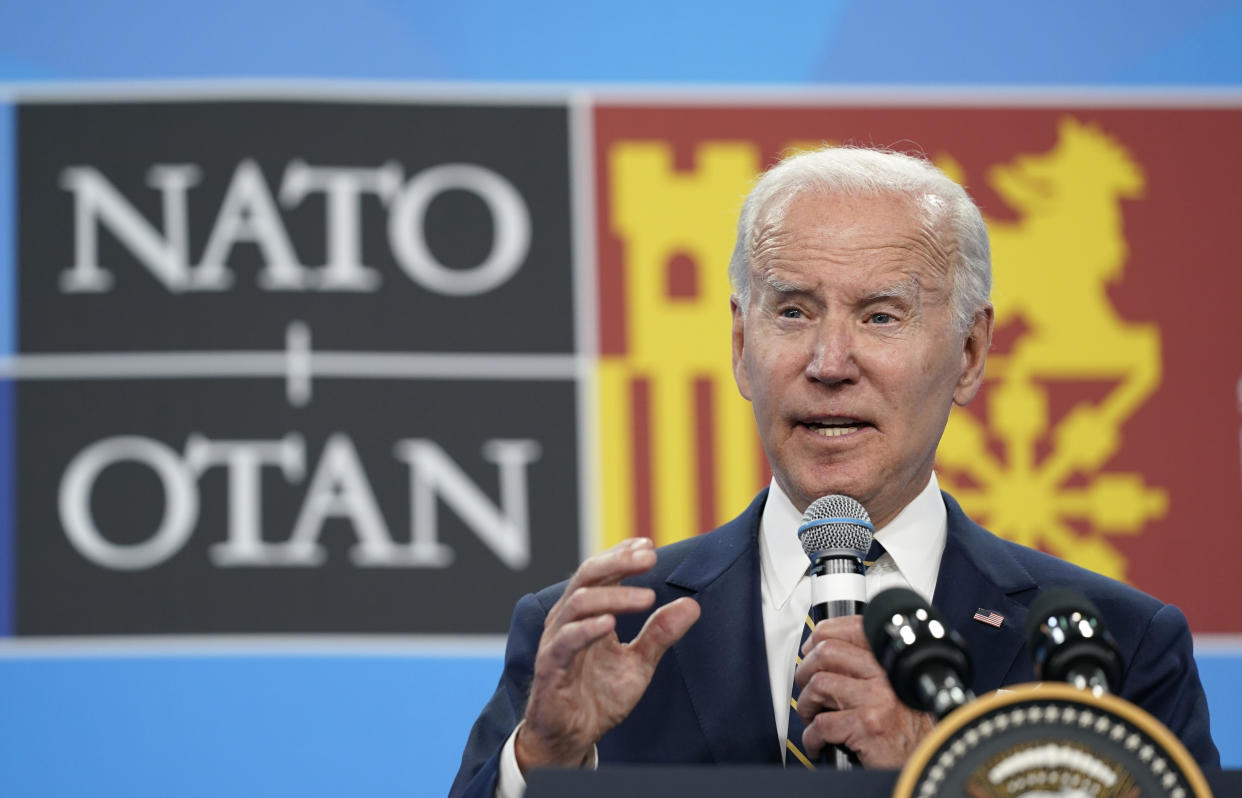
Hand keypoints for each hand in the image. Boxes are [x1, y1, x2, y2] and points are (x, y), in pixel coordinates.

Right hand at [515, 537, 700, 771]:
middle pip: (586, 576)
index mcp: (586, 613)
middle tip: (649, 558)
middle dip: (618, 562)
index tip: (649, 545)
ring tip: (646, 597)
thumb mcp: (638, 664)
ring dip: (613, 595)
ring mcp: (556, 642)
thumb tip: (692, 606)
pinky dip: (587, 629)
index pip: (600, 572)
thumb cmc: (598, 696)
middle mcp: (567, 620)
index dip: (622, 554)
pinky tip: (610, 623)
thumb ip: (660, 634)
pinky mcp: (550, 667)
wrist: (572, 737)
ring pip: (578, 603)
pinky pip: (565, 641)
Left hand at [794, 616, 934, 767]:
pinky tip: (819, 744)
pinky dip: (811, 737)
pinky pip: (821, 724)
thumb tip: (821, 653)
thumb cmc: (907, 733)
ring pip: (818, 684)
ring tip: (812, 718)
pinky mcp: (868, 726)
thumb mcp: (893, 690)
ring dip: (806, 705)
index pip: (852, 628)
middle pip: (827, 652)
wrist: (926, 763)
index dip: (822, 635)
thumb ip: (866, 669)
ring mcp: (878, 699)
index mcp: (891, 662)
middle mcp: (886, 676)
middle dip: (805, 671)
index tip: (810, 650)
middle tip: (806, 690)